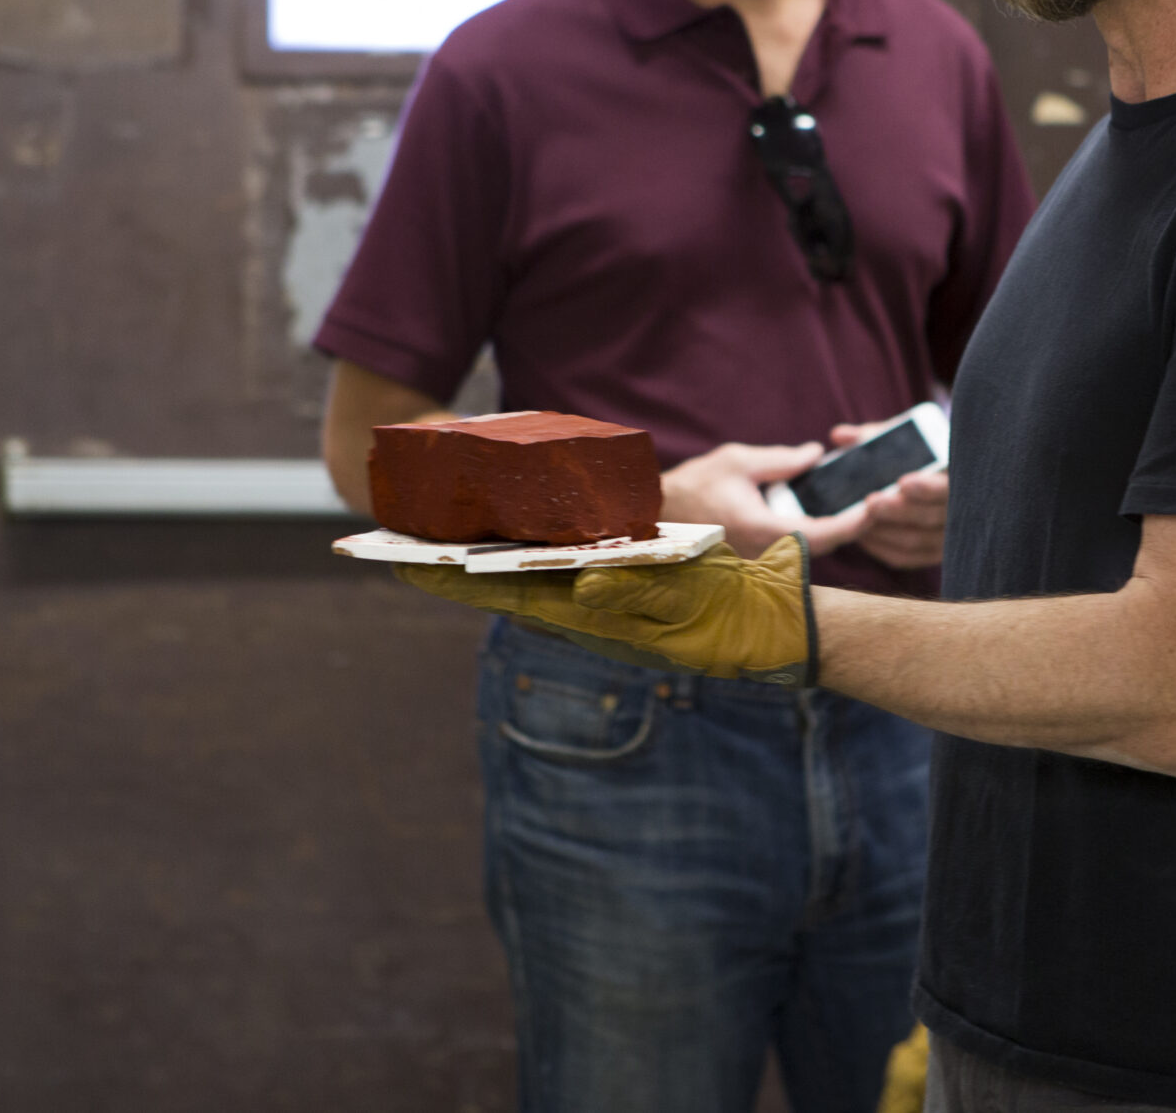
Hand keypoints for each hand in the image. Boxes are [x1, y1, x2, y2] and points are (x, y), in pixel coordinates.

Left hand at [392, 538, 813, 684]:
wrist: (774, 629)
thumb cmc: (734, 619)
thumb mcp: (689, 605)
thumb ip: (636, 595)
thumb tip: (581, 587)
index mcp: (596, 616)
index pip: (510, 594)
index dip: (456, 581)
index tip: (406, 566)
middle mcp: (588, 613)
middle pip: (506, 588)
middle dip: (454, 571)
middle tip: (401, 549)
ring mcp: (603, 606)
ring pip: (529, 582)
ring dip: (484, 566)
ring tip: (439, 545)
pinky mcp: (621, 595)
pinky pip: (562, 576)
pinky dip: (527, 561)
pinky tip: (512, 548)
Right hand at [660, 440, 870, 557]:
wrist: (657, 514)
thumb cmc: (694, 486)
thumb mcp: (739, 461)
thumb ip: (781, 460)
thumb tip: (816, 454)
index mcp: (763, 529)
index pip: (822, 534)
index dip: (853, 523)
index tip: (874, 507)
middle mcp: (766, 553)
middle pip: (824, 546)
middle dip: (852, 526)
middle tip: (877, 502)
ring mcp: (761, 561)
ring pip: (810, 550)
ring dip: (835, 530)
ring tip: (858, 505)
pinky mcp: (757, 560)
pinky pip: (795, 550)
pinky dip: (815, 533)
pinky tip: (826, 513)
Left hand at [828, 422, 949, 570]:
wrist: (940, 477)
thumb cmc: (919, 454)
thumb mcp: (902, 439)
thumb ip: (873, 437)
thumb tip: (839, 435)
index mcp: (959, 478)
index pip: (948, 487)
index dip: (927, 487)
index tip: (903, 482)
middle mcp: (961, 511)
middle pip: (931, 517)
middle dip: (898, 511)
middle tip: (871, 502)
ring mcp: (948, 536)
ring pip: (917, 540)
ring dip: (885, 532)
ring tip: (858, 520)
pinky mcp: (933, 553)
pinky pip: (907, 557)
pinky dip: (883, 548)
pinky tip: (863, 536)